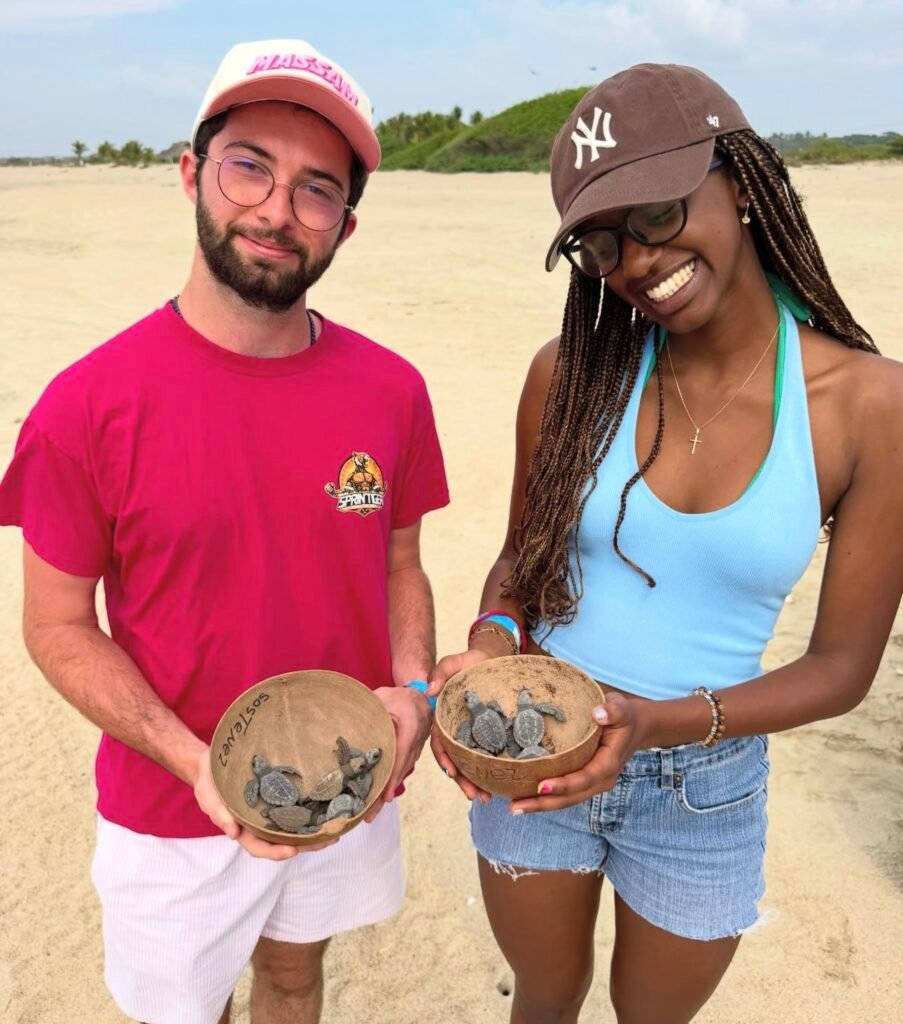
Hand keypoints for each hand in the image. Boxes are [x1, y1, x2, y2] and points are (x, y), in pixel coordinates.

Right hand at [191, 748, 335, 858]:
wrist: (211, 763)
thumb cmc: (209, 784)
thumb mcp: (209, 798)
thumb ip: (220, 813)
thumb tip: (233, 833)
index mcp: (243, 830)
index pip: (260, 847)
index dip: (276, 852)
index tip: (292, 851)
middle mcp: (259, 825)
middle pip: (283, 841)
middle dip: (305, 844)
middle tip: (327, 841)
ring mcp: (270, 812)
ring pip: (293, 826)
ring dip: (313, 830)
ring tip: (335, 829)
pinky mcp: (277, 797)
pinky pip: (294, 806)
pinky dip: (309, 809)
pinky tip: (326, 807)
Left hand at [367, 685, 432, 821]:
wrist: (421, 694)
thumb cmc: (398, 695)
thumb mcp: (382, 698)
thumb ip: (369, 712)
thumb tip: (346, 726)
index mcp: (410, 726)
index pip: (400, 755)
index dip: (391, 777)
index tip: (384, 797)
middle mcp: (416, 740)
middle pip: (400, 770)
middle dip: (385, 794)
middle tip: (369, 815)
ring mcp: (417, 748)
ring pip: (401, 772)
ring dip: (387, 791)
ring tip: (371, 812)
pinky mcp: (413, 751)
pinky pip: (402, 768)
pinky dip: (392, 781)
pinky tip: (380, 794)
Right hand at [426, 647, 495, 803]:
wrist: (492, 657)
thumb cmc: (470, 661)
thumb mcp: (454, 662)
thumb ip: (440, 672)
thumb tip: (430, 691)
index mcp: (443, 717)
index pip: (440, 742)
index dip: (444, 759)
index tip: (452, 773)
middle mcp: (456, 729)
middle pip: (455, 759)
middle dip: (463, 780)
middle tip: (476, 796)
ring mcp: (472, 733)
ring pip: (470, 762)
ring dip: (476, 781)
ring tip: (487, 798)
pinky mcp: (489, 732)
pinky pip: (487, 753)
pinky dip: (490, 769)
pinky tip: (499, 783)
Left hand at [508, 693, 642, 813]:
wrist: (635, 727)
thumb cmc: (624, 716)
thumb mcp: (621, 709)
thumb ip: (612, 710)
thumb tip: (598, 713)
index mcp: (608, 765)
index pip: (584, 779)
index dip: (563, 785)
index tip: (541, 786)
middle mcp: (600, 780)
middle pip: (570, 798)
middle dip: (543, 804)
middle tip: (515, 806)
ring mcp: (592, 784)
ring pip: (565, 800)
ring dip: (540, 805)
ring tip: (514, 807)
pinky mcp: (583, 782)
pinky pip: (564, 794)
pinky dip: (545, 798)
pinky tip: (524, 797)